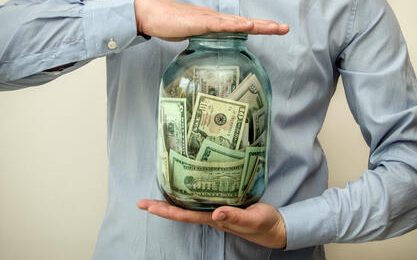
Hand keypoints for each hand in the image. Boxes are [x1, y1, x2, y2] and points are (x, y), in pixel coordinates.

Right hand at [134, 0, 289, 40]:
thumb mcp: (190, 35)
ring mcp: (208, 18)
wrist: (150, 14)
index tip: (276, 30)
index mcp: (214, 22)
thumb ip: (203, 39)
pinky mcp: (199, 22)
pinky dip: (236, 24)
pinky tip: (248, 24)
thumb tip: (211, 49)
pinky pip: (220, 24)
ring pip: (238, 21)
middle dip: (267, 25)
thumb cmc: (168, 23)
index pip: (241, 25)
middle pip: (245, 21)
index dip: (259, 27)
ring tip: (274, 27)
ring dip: (257, 24)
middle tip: (285, 28)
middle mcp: (215, 18)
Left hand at [137, 199, 286, 248]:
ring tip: (154, 195)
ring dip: (171, 202)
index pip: (186, 216)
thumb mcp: (253, 219)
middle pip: (181, 213)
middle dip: (161, 207)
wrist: (276, 228)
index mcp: (216, 220)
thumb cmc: (265, 224)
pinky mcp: (224, 205)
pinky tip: (183, 189)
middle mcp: (212, 216)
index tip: (148, 207)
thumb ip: (236, 217)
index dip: (166, 212)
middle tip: (140, 202)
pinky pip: (200, 201)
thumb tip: (216, 214)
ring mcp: (216, 212)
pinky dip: (188, 195)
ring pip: (188, 207)